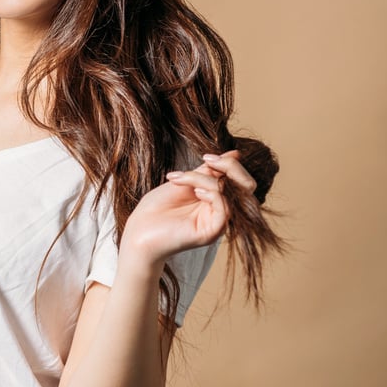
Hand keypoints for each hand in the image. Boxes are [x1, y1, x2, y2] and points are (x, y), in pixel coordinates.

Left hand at [120, 150, 255, 269]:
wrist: (139, 231)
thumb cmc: (157, 208)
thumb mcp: (184, 181)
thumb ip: (208, 170)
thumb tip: (234, 154)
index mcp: (216, 198)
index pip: (240, 178)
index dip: (229, 163)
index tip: (206, 157)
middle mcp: (221, 211)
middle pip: (248, 186)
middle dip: (230, 167)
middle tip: (207, 160)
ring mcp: (218, 222)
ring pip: (230, 193)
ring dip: (204, 179)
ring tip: (180, 180)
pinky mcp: (212, 232)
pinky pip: (224, 208)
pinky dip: (211, 194)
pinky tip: (195, 192)